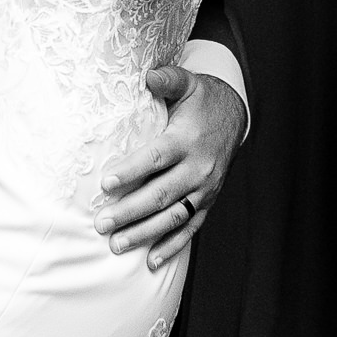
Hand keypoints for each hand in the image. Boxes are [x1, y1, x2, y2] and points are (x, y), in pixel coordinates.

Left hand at [94, 66, 246, 268]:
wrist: (235, 115)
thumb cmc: (201, 99)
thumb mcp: (187, 83)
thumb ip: (167, 79)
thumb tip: (147, 75)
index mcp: (187, 140)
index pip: (155, 158)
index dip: (131, 171)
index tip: (106, 183)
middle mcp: (198, 168)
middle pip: (161, 194)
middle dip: (130, 211)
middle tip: (101, 223)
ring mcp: (205, 188)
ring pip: (173, 216)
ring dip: (145, 233)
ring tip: (116, 244)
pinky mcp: (208, 201)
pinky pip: (190, 227)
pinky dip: (172, 245)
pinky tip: (151, 260)